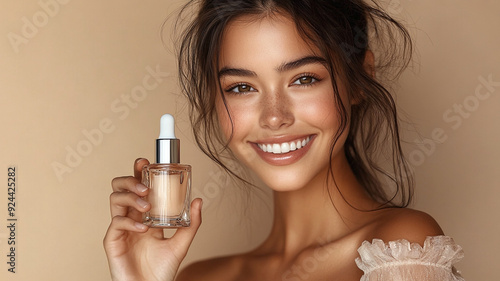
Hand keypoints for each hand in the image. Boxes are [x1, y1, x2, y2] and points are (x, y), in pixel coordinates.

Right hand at [104, 158, 201, 280]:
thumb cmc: (162, 270)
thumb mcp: (181, 243)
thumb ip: (191, 224)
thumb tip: (198, 201)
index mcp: (144, 215)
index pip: (138, 187)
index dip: (139, 172)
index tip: (147, 162)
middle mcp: (131, 218)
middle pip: (121, 187)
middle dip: (131, 179)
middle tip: (145, 185)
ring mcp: (120, 229)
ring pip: (115, 199)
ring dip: (130, 197)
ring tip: (147, 206)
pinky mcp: (112, 241)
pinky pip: (116, 223)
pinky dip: (130, 223)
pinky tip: (144, 229)